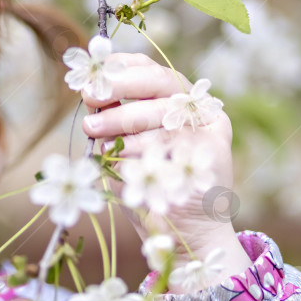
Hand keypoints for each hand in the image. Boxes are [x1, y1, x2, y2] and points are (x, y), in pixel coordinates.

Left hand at [80, 53, 251, 292]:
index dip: (121, 66)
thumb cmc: (153, 185)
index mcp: (177, 99)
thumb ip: (115, 119)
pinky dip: (137, 152)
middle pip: (159, 82)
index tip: (94, 73)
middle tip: (88, 97)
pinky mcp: (212, 151)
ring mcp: (208, 128)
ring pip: (157, 114)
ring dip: (119, 122)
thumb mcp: (127, 146)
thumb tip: (88, 91)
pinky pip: (166, 144)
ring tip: (94, 132)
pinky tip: (120, 161)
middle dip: (119, 86)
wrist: (190, 233)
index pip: (151, 69)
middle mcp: (197, 109)